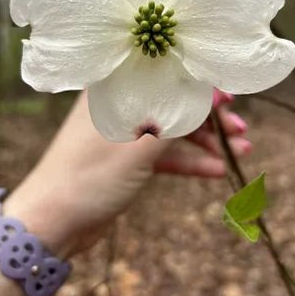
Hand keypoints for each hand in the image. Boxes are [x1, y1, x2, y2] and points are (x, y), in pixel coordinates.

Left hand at [4, 90, 250, 258]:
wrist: (54, 221)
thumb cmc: (92, 173)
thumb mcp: (140, 141)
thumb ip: (176, 114)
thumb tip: (211, 89)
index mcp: (117, 88)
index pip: (166, 74)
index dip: (199, 84)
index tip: (228, 97)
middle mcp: (122, 105)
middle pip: (174, 102)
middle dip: (209, 117)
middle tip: (239, 128)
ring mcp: (126, 134)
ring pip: (173, 130)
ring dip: (206, 141)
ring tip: (240, 151)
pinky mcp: (128, 160)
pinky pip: (165, 155)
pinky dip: (189, 161)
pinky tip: (216, 170)